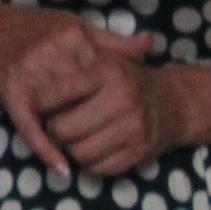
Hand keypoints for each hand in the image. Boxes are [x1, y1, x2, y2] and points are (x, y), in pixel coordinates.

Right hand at [0, 8, 159, 175]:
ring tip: (78, 140)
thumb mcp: (79, 28)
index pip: (107, 77)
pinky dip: (46, 150)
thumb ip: (114, 42)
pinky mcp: (12, 92)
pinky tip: (62, 168)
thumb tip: (151, 45)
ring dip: (70, 134)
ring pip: (60, 117)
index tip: (120, 112)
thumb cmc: (39, 31)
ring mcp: (29, 73)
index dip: (112, 99)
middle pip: (83, 101)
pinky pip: (32, 127)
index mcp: (74, 37)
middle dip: (91, 118)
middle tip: (98, 129)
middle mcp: (51, 53)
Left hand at [39, 55, 210, 177]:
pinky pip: (98, 168)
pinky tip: (94, 147)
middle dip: (54, 130)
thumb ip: (79, 49)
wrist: (173, 104)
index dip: (41, 101)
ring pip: (78, 153)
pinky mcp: (140, 151)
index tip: (37, 102)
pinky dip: (91, 163)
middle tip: (57, 123)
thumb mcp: (105, 58)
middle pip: (62, 129)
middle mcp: (123, 98)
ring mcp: (134, 127)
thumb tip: (52, 41)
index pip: (60, 91)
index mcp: (109, 71)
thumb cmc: (124, 80)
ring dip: (71, 149)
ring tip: (75, 135)